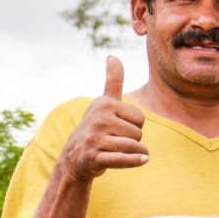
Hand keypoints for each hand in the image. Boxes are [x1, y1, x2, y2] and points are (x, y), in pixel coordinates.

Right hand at [58, 56, 148, 180]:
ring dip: (133, 154)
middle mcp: (98, 119)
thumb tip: (113, 56)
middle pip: (138, 133)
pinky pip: (122, 159)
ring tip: (118, 152)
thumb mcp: (103, 103)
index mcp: (104, 104)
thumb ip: (113, 81)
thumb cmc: (95, 128)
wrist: (74, 157)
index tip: (118, 129)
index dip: (134, 127)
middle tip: (114, 142)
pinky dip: (135, 161)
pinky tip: (144, 160)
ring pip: (133, 147)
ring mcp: (94, 139)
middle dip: (132, 141)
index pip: (140, 118)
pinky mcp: (94, 158)